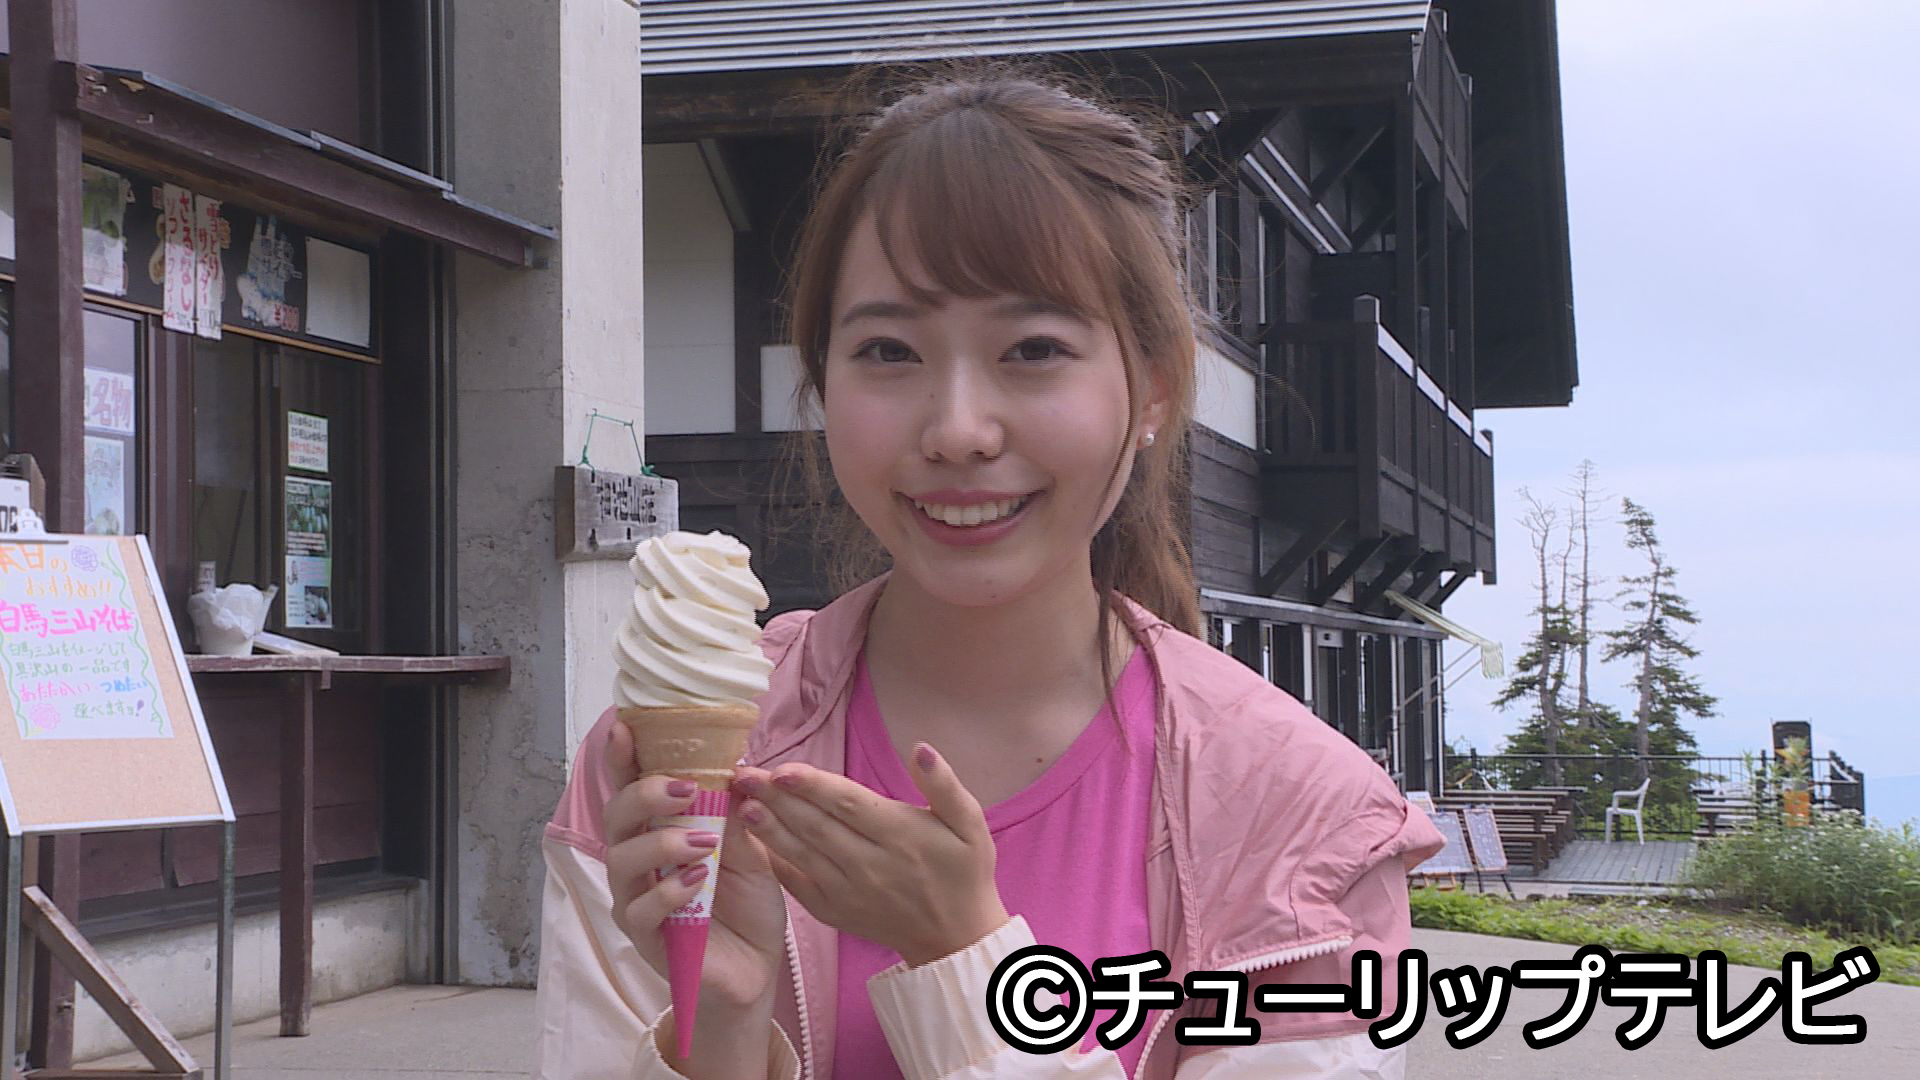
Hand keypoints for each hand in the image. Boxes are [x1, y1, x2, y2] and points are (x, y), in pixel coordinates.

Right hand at [602, 722, 785, 1070]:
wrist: (755, 967)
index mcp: (660, 830)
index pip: (633, 787)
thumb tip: (733, 770)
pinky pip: (640, 909)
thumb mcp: (752, 851)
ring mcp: (635, 898)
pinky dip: (669, 891)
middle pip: (616, 815)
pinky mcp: (645, 937)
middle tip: (686, 789)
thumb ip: (734, 815)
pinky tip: (699, 882)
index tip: (625, 727)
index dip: (622, 757)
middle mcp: (638, 860)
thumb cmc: (745, 904)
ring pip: (623, 860)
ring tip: (704, 844)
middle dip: (646, 794)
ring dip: (663, 842)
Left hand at [735, 744, 1009, 966]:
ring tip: (742, 805)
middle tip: (744, 776)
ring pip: (801, 854)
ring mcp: (848, 892)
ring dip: (769, 829)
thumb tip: (921, 749)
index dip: (812, 786)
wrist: (956, 938)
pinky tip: (753, 843)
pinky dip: (774, 863)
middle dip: (776, 799)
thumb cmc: (963, 873)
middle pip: (815, 826)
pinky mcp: (834, 911)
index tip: (781, 769)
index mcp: (900, 836)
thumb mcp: (970, 824)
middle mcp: (869, 864)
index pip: (847, 805)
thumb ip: (944, 785)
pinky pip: (798, 884)